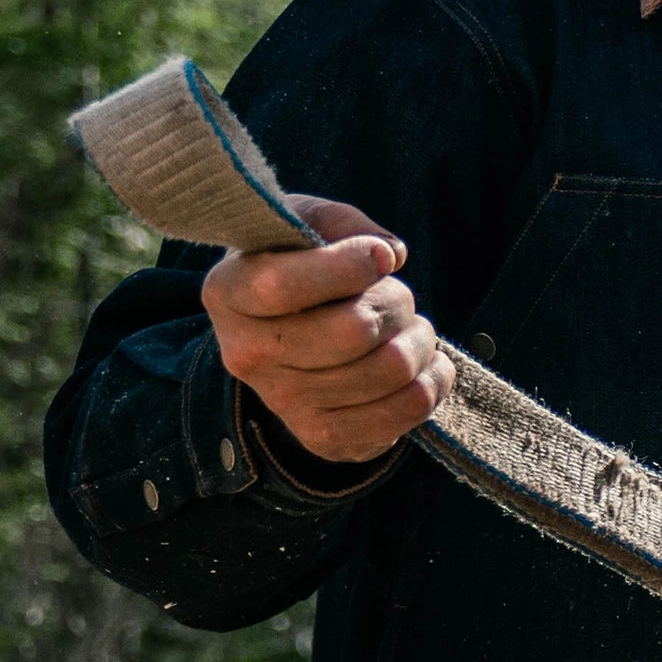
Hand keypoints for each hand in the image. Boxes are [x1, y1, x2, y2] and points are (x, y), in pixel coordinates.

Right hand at [202, 195, 456, 466]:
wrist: (285, 339)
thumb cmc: (299, 266)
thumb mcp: (304, 223)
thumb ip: (342, 224)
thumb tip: (388, 254)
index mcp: (228, 293)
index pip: (283, 286)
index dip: (349, 266)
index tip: (381, 256)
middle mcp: (247, 355)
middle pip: (353, 330)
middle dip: (397, 302)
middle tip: (400, 296)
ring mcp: (284, 403)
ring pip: (389, 369)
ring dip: (420, 340)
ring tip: (411, 328)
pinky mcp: (325, 437)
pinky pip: (406, 410)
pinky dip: (432, 379)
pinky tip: (424, 362)